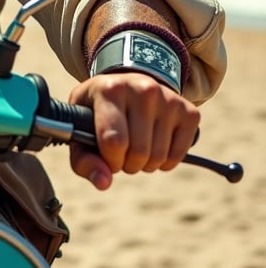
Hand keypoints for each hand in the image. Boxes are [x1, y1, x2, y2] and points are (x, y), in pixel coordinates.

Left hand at [67, 71, 200, 189]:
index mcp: (109, 90)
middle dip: (127, 164)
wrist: (126, 85)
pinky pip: (178, 156)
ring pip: (159, 157)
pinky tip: (153, 145)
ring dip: (144, 164)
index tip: (107, 156)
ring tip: (135, 147)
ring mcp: (168, 99)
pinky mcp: (189, 112)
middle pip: (139, 152)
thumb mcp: (79, 128)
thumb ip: (83, 159)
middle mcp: (142, 89)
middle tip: (121, 152)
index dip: (110, 160)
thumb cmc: (97, 111)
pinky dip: (164, 162)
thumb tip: (103, 183)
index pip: (115, 140)